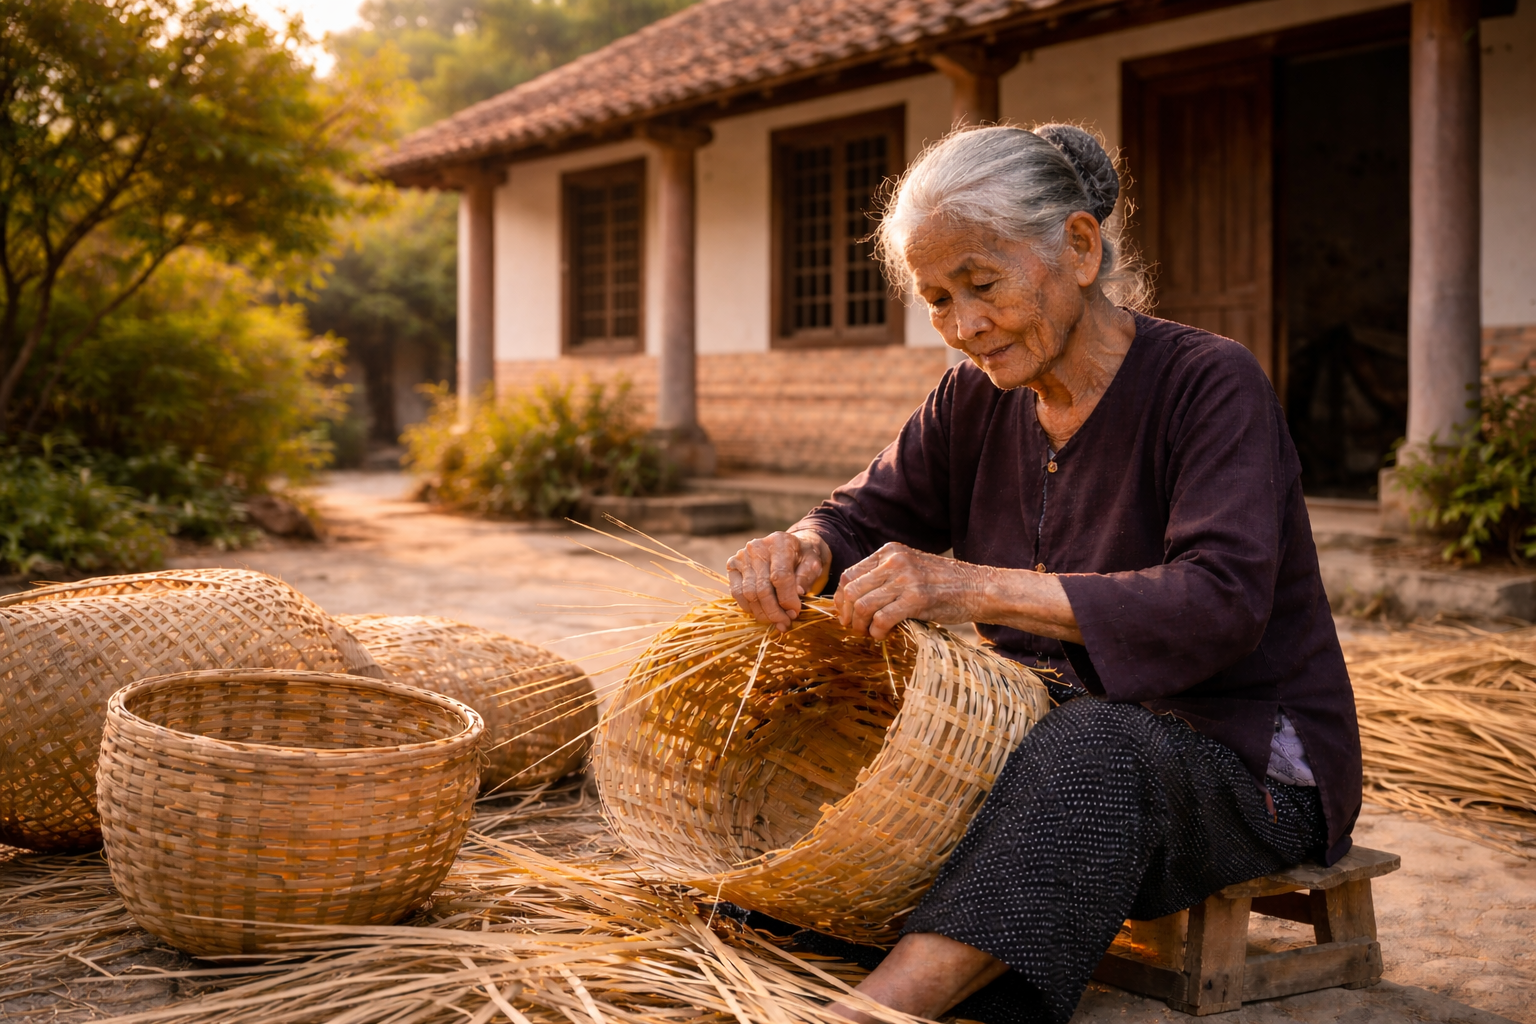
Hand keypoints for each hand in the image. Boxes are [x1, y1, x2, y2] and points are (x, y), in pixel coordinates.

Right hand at [727, 530, 831, 631]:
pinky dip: (749, 607)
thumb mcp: (813, 562)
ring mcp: (742, 556)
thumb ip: (807, 576)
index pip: (780, 576)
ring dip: (763, 613)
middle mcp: (757, 547)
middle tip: (786, 622)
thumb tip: (798, 593)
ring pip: (748, 594)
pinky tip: (763, 613)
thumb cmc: (802, 556)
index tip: (795, 612)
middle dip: (775, 611)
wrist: (788, 547)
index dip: (787, 599)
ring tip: (776, 621)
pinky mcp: (732, 565)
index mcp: (780, 542)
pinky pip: (737, 593)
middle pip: (762, 588)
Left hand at [834, 543, 986, 639]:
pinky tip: (882, 636)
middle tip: (853, 627)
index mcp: (890, 552)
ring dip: (860, 625)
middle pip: (852, 589)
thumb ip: (885, 576)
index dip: (842, 598)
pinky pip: (882, 618)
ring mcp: (906, 579)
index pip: (850, 574)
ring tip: (867, 633)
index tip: (845, 614)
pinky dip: (876, 631)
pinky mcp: (916, 599)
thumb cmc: (943, 583)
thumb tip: (854, 600)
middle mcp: (894, 561)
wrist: (978, 587)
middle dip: (847, 613)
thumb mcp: (910, 568)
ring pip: (863, 605)